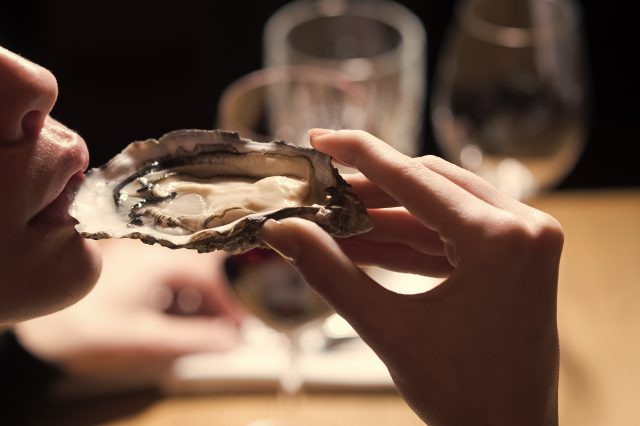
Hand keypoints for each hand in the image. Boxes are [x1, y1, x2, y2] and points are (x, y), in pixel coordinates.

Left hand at [15, 239, 242, 384]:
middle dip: (217, 296)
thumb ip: (191, 339)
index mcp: (161, 260)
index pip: (212, 274)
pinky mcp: (131, 266)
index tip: (238, 325)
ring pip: (186, 270)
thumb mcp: (145, 338)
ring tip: (201, 325)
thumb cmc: (85, 324)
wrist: (43, 319)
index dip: (230, 301)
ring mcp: (141, 255)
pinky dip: (179, 295)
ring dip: (199, 297)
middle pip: (202, 267)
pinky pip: (167, 275)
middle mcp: (153, 250)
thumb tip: (229, 340)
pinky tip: (174, 316)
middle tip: (224, 325)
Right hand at [261, 130, 561, 424]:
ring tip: (334, 218)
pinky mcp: (517, 255)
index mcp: (501, 241)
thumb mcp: (388, 329)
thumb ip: (331, 273)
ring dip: (386, 215)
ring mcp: (526, 240)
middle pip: (428, 185)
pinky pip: (453, 232)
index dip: (360, 155)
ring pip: (440, 206)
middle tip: (320, 189)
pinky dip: (410, 238)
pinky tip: (367, 241)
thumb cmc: (461, 395)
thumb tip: (282, 231)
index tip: (321, 139)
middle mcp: (524, 228)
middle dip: (369, 189)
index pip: (414, 180)